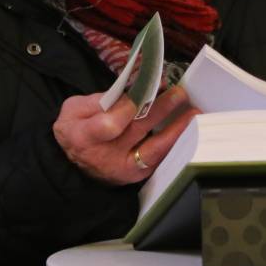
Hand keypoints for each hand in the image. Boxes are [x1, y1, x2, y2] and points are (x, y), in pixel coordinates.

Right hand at [52, 85, 198, 185]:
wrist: (71, 164)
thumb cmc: (75, 130)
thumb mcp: (73, 109)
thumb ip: (98, 100)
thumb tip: (129, 91)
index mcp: (84, 137)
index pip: (110, 125)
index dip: (128, 108)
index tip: (143, 91)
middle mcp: (105, 156)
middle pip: (137, 131)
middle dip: (160, 109)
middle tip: (179, 93)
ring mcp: (123, 168)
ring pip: (154, 149)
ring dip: (176, 129)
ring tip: (193, 113)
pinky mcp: (136, 175)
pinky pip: (158, 159)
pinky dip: (173, 143)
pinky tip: (186, 129)